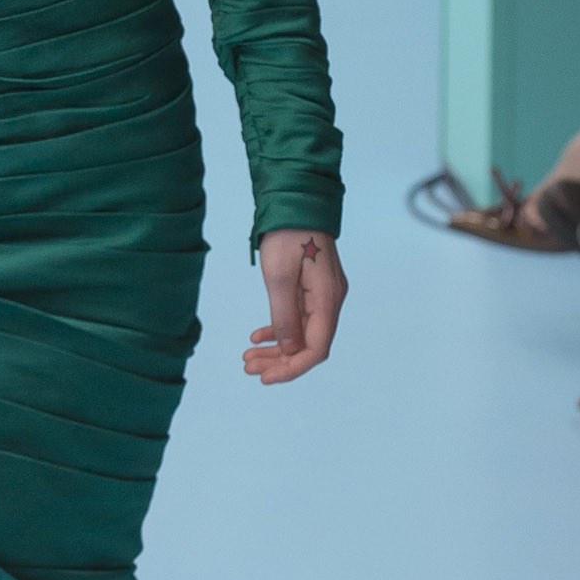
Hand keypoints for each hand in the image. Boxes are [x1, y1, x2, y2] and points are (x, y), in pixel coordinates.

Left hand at [243, 227, 346, 385]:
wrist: (296, 201)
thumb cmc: (288, 234)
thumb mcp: (279, 276)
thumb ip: (284, 315)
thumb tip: (288, 350)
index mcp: (328, 300)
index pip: (316, 349)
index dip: (292, 368)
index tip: (266, 378)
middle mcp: (331, 301)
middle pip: (309, 345)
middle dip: (279, 362)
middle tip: (248, 367)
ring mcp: (323, 295)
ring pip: (302, 334)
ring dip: (276, 349)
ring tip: (249, 357)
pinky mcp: (313, 288)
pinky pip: (299, 318)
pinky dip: (279, 330)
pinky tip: (258, 336)